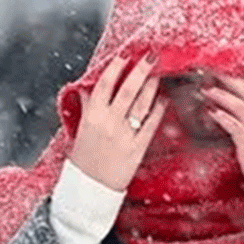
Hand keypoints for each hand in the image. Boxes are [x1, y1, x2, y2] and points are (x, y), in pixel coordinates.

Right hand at [70, 53, 167, 190]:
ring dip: (152, 86)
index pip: (105, 84)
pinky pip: (151, 125)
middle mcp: (109, 123)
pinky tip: (163, 99)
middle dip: (140, 70)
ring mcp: (125, 135)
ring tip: (159, 73)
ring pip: (142, 104)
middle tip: (151, 56)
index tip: (125, 55)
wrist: (90, 187)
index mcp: (92, 116)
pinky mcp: (138, 148)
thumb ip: (86, 107)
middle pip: (128, 90)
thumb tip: (87, 88)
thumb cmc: (84, 158)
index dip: (116, 67)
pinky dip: (158, 110)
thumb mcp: (80, 129)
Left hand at [205, 74, 243, 208]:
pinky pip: (236, 126)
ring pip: (240, 105)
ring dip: (220, 94)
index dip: (243, 78)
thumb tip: (243, 125)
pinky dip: (222, 116)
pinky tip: (211, 111)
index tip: (228, 68)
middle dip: (229, 78)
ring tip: (205, 89)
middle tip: (211, 70)